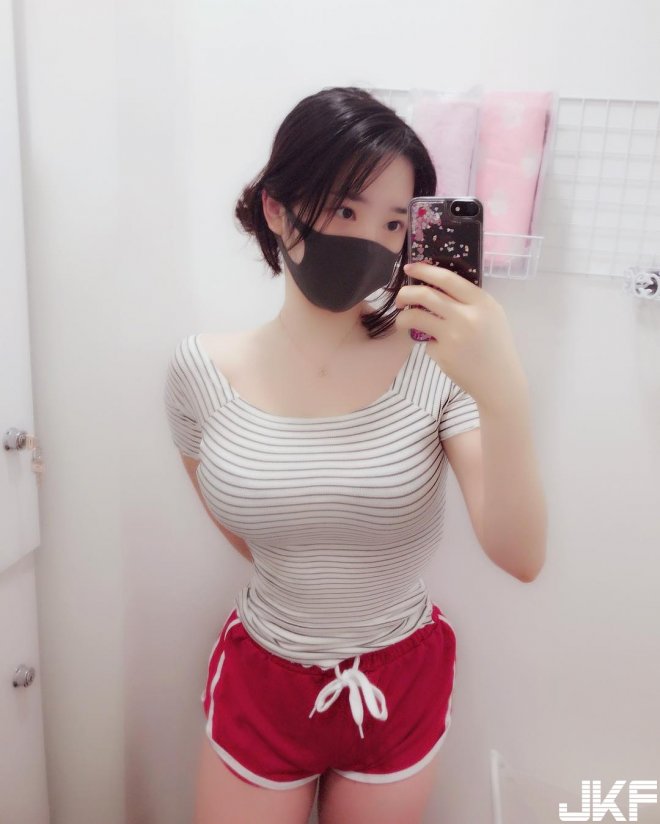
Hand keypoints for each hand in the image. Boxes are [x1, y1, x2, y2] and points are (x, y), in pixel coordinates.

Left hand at [394, 262, 528, 411]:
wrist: (500, 381)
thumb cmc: (494, 345)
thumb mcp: (491, 315)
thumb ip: (468, 301)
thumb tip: (435, 287)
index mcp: (482, 301)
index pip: (447, 278)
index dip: (424, 270)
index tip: (410, 267)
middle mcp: (467, 315)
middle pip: (425, 294)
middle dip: (405, 293)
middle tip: (399, 299)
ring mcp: (453, 335)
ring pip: (415, 316)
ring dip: (402, 317)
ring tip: (403, 321)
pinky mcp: (443, 353)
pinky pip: (425, 341)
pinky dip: (428, 343)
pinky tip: (441, 350)